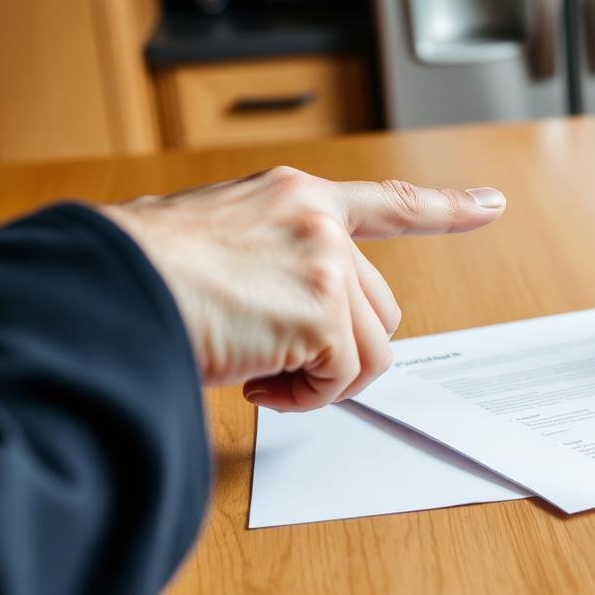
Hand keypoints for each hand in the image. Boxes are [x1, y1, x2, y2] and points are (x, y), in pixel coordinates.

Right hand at [101, 166, 505, 410]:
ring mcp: (326, 265)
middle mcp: (319, 222)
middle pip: (380, 309)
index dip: (446, 211)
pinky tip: (257, 384)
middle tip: (276, 365)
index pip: (389, 203)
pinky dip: (306, 398)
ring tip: (262, 376)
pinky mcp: (322, 314)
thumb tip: (272, 308)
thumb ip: (264, 256)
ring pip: (371, 351)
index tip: (491, 207)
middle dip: (339, 349)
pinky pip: (342, 380)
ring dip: (323, 379)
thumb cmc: (135, 270)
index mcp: (293, 196)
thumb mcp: (209, 235)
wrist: (103, 287)